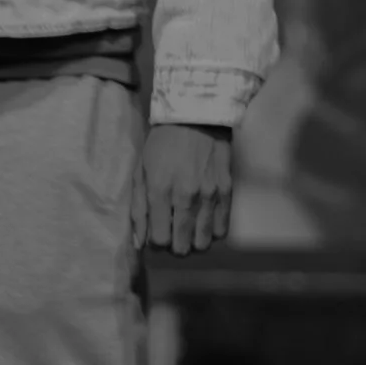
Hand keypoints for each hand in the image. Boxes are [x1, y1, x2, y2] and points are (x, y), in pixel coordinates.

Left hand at [131, 125, 234, 255]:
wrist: (196, 117)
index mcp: (159, 191)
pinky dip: (212, 231)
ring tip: (189, 228)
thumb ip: (138, 209)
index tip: (157, 231)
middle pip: (182, 246)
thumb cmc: (162, 144)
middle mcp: (186, 197)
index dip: (156, 241)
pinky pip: (222, 229)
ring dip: (194, 240)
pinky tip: (205, 221)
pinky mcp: (227, 191)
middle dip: (175, 245)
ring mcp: (209, 195)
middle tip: (173, 232)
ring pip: (203, 242)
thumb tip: (140, 244)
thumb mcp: (140, 171)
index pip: (159, 240)